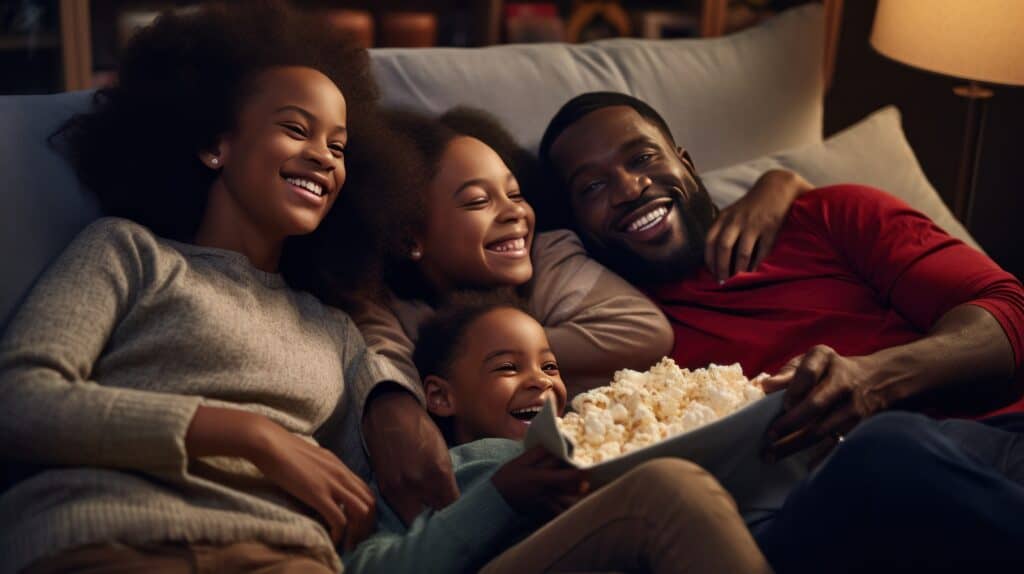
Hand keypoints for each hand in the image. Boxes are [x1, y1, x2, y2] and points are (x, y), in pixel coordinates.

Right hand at [248, 420, 376, 549]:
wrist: (270, 443)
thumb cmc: (283, 450)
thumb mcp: (313, 458)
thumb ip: (322, 470)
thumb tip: (321, 483)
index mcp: (340, 467)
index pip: (367, 491)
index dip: (368, 512)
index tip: (359, 527)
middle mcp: (342, 474)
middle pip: (370, 503)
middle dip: (367, 526)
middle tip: (356, 540)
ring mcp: (332, 484)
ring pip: (361, 512)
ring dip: (357, 532)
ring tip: (348, 544)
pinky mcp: (318, 494)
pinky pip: (339, 519)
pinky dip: (339, 534)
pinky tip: (332, 540)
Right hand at [363, 388, 458, 524]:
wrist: (388, 412)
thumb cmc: (420, 429)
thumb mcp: (442, 453)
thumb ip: (447, 481)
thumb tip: (453, 504)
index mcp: (437, 472)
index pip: (452, 508)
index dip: (457, 514)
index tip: (460, 515)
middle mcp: (416, 483)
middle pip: (433, 520)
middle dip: (440, 521)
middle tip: (446, 518)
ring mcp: (397, 488)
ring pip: (414, 520)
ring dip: (423, 520)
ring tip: (431, 515)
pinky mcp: (384, 489)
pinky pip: (399, 511)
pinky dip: (409, 513)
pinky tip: (416, 508)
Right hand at [490, 446, 589, 519]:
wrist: (495, 499)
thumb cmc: (507, 477)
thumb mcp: (519, 461)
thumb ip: (536, 453)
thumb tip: (552, 445)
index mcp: (539, 478)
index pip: (564, 476)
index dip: (578, 473)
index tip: (587, 469)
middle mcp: (544, 492)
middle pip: (569, 490)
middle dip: (581, 486)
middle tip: (590, 481)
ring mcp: (544, 503)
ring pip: (566, 504)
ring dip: (577, 499)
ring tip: (586, 494)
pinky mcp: (542, 510)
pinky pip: (558, 513)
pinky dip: (567, 511)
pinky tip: (575, 509)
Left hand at [705, 169, 811, 281]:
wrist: (775, 188)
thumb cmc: (750, 206)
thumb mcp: (731, 213)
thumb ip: (722, 230)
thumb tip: (714, 258)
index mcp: (724, 217)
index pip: (710, 241)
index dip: (709, 259)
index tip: (711, 273)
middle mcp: (736, 220)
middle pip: (723, 247)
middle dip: (721, 267)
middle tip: (723, 281)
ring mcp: (753, 224)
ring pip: (742, 252)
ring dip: (739, 269)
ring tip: (738, 279)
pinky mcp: (770, 228)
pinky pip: (761, 251)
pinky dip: (756, 263)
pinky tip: (753, 271)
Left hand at [762, 345, 888, 461]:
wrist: (877, 379)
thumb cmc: (831, 371)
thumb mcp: (812, 360)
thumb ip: (789, 373)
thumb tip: (765, 386)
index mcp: (825, 359)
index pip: (808, 373)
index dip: (794, 389)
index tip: (782, 405)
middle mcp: (842, 382)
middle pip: (815, 405)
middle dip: (789, 423)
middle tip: (768, 437)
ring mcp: (854, 406)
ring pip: (823, 429)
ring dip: (795, 444)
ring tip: (771, 456)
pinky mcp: (860, 426)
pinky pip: (839, 444)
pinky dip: (823, 457)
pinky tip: (807, 467)